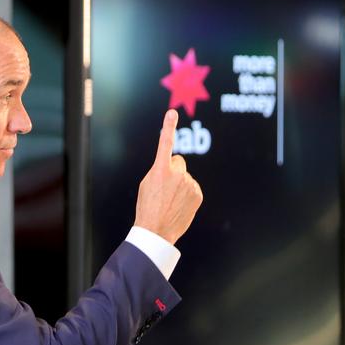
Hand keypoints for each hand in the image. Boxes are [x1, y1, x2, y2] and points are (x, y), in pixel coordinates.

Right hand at [133, 109, 202, 244]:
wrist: (157, 230)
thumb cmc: (147, 206)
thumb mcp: (147, 184)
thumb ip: (160, 171)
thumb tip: (173, 168)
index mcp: (160, 170)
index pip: (165, 143)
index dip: (168, 127)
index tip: (172, 113)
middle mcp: (177, 174)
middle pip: (178, 163)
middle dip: (173, 170)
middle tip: (164, 187)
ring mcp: (190, 184)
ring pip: (185, 177)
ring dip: (179, 184)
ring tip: (170, 200)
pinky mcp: (197, 193)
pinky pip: (192, 187)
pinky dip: (187, 193)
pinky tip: (178, 205)